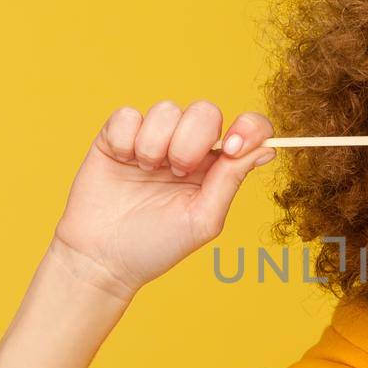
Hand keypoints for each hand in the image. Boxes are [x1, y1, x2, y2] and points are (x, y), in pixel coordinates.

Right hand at [50, 100, 274, 298]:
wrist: (101, 257)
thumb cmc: (155, 245)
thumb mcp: (203, 219)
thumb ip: (231, 181)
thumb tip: (266, 150)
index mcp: (215, 167)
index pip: (246, 129)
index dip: (247, 128)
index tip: (230, 148)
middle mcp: (187, 147)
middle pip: (206, 111)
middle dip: (191, 141)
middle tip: (176, 172)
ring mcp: (152, 139)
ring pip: (166, 109)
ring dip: (156, 143)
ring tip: (146, 171)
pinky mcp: (116, 136)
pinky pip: (128, 114)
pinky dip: (126, 138)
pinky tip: (123, 162)